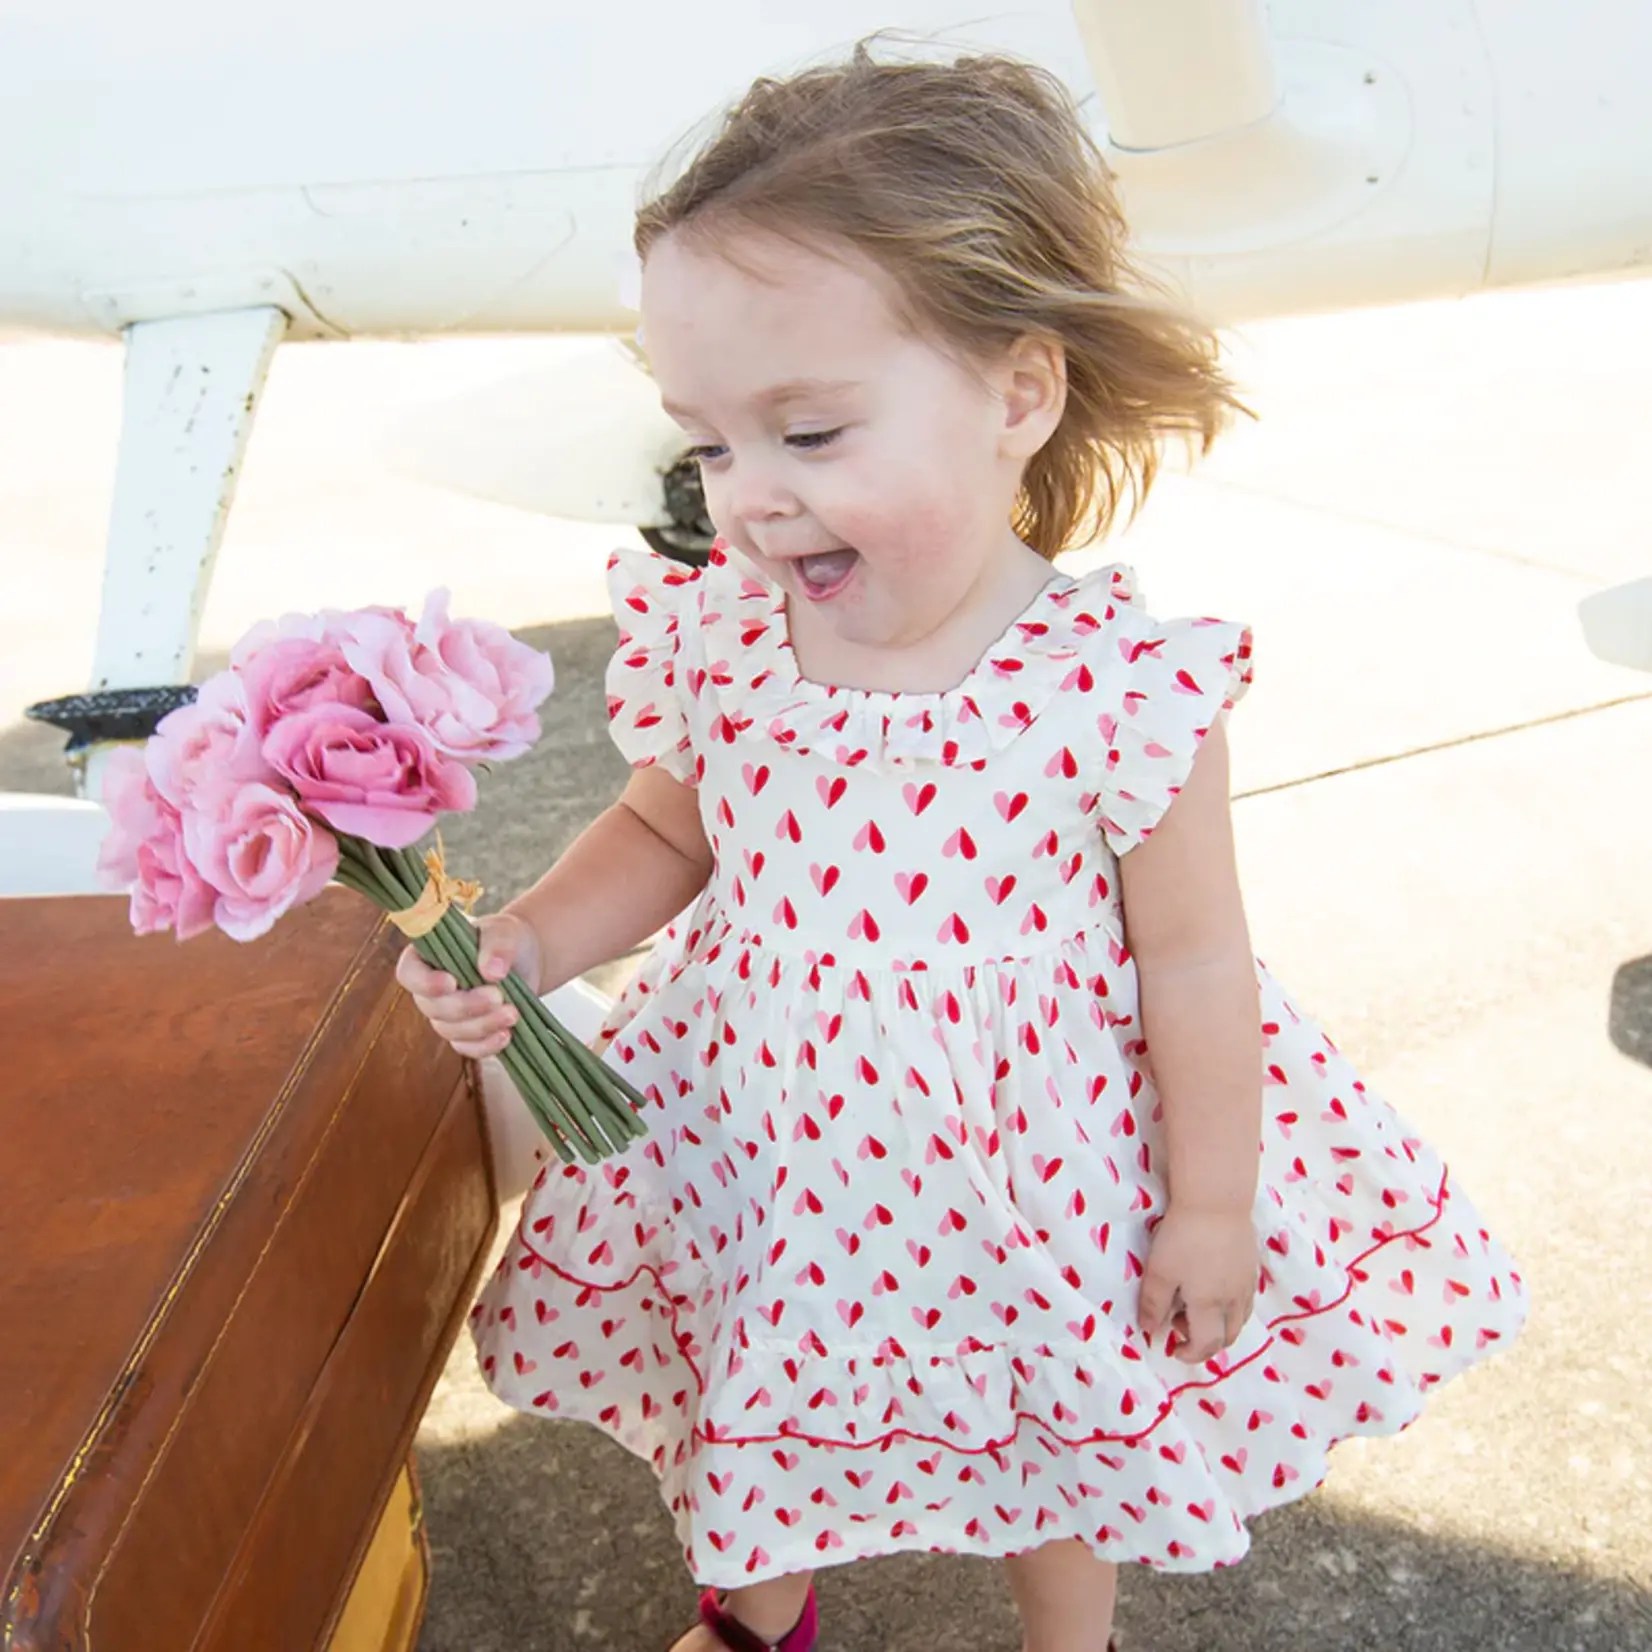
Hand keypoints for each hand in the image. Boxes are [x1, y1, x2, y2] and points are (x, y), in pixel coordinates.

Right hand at [394, 911, 543, 1059]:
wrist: (525, 959)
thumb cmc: (506, 939)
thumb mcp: (504, 933)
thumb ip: (497, 946)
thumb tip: (492, 972)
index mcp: (427, 956)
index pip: (409, 973)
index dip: (425, 983)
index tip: (451, 983)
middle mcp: (430, 989)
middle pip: (433, 1007)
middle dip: (465, 1006)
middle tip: (497, 997)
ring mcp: (446, 1015)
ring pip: (451, 1030)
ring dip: (482, 1026)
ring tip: (512, 1013)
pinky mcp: (466, 1034)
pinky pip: (468, 1048)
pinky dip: (486, 1045)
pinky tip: (506, 1034)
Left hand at [1137, 1204, 1258, 1363]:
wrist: (1216, 1201)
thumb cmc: (1183, 1237)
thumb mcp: (1159, 1272)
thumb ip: (1154, 1305)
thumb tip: (1150, 1331)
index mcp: (1210, 1306)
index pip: (1206, 1345)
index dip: (1190, 1354)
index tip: (1173, 1348)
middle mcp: (1234, 1301)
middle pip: (1228, 1337)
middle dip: (1205, 1342)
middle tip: (1180, 1325)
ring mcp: (1247, 1283)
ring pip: (1240, 1320)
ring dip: (1219, 1326)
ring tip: (1195, 1306)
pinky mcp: (1252, 1265)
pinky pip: (1246, 1300)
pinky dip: (1231, 1308)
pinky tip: (1215, 1287)